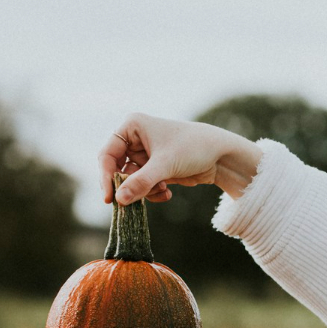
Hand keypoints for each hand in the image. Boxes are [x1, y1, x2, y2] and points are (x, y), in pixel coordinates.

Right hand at [98, 114, 262, 204]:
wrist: (221, 155)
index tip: (109, 199)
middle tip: (134, 201)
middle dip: (129, 186)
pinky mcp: (154, 168)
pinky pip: (143, 186)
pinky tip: (167, 192)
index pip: (107, 155)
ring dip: (144, 191)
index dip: (105, 178)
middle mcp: (135, 138)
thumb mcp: (166, 165)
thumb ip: (141, 183)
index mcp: (132, 126)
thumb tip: (119, 200)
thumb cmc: (194, 148)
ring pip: (130, 181)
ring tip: (162, 190)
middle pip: (116, 170)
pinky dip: (152, 193)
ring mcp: (144, 154)